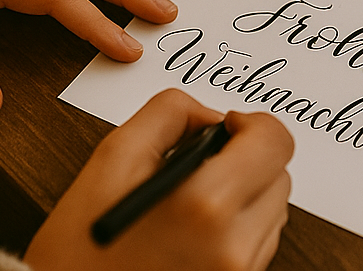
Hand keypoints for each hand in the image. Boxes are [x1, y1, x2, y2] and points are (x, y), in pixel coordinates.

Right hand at [24, 90, 292, 270]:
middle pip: (280, 175)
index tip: (225, 127)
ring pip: (273, 212)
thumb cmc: (82, 244)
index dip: (252, 124)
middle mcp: (234, 248)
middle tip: (200, 163)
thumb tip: (211, 115)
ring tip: (190, 203)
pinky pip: (259, 246)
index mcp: (206, 205)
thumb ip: (170, 113)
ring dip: (245, 194)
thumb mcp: (115, 157)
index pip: (274, 142)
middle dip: (247, 158)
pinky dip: (238, 228)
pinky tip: (194, 230)